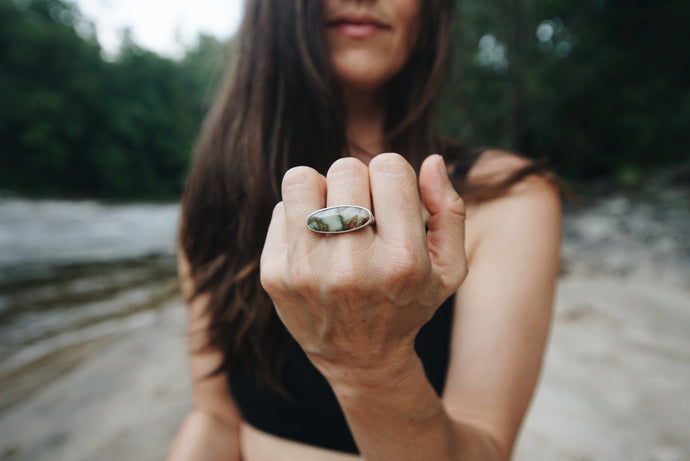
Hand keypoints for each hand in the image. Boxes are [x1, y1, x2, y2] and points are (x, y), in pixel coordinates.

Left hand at [260, 153, 466, 383]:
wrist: (360, 360)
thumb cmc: (408, 303)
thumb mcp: (448, 268)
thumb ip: (450, 210)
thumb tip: (431, 159)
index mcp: (402, 260)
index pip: (389, 168)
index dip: (393, 176)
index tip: (391, 200)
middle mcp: (352, 266)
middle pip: (346, 169)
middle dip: (358, 183)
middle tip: (362, 211)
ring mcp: (306, 271)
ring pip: (302, 179)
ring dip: (321, 190)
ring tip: (333, 215)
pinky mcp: (274, 275)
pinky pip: (280, 209)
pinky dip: (298, 216)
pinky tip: (315, 242)